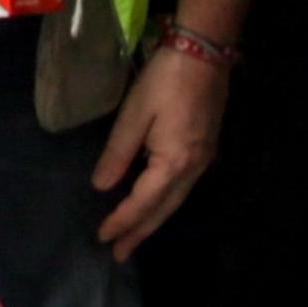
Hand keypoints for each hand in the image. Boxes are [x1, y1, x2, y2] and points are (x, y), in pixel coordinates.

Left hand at [86, 36, 233, 259]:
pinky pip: (182, 188)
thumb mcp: (134, 114)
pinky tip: (154, 203)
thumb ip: (118, 153)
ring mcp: (203, 160)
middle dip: (141, 232)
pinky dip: (165, 203)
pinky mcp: (205, 149)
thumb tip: (102, 186)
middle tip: (120, 254)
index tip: (102, 238)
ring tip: (135, 237)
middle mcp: (193, 168)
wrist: (204, 52)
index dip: (122, 221)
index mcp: (173, 162)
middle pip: (164, 210)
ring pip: (176, 201)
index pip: (143, 202)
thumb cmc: (165, 80)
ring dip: (154, 221)